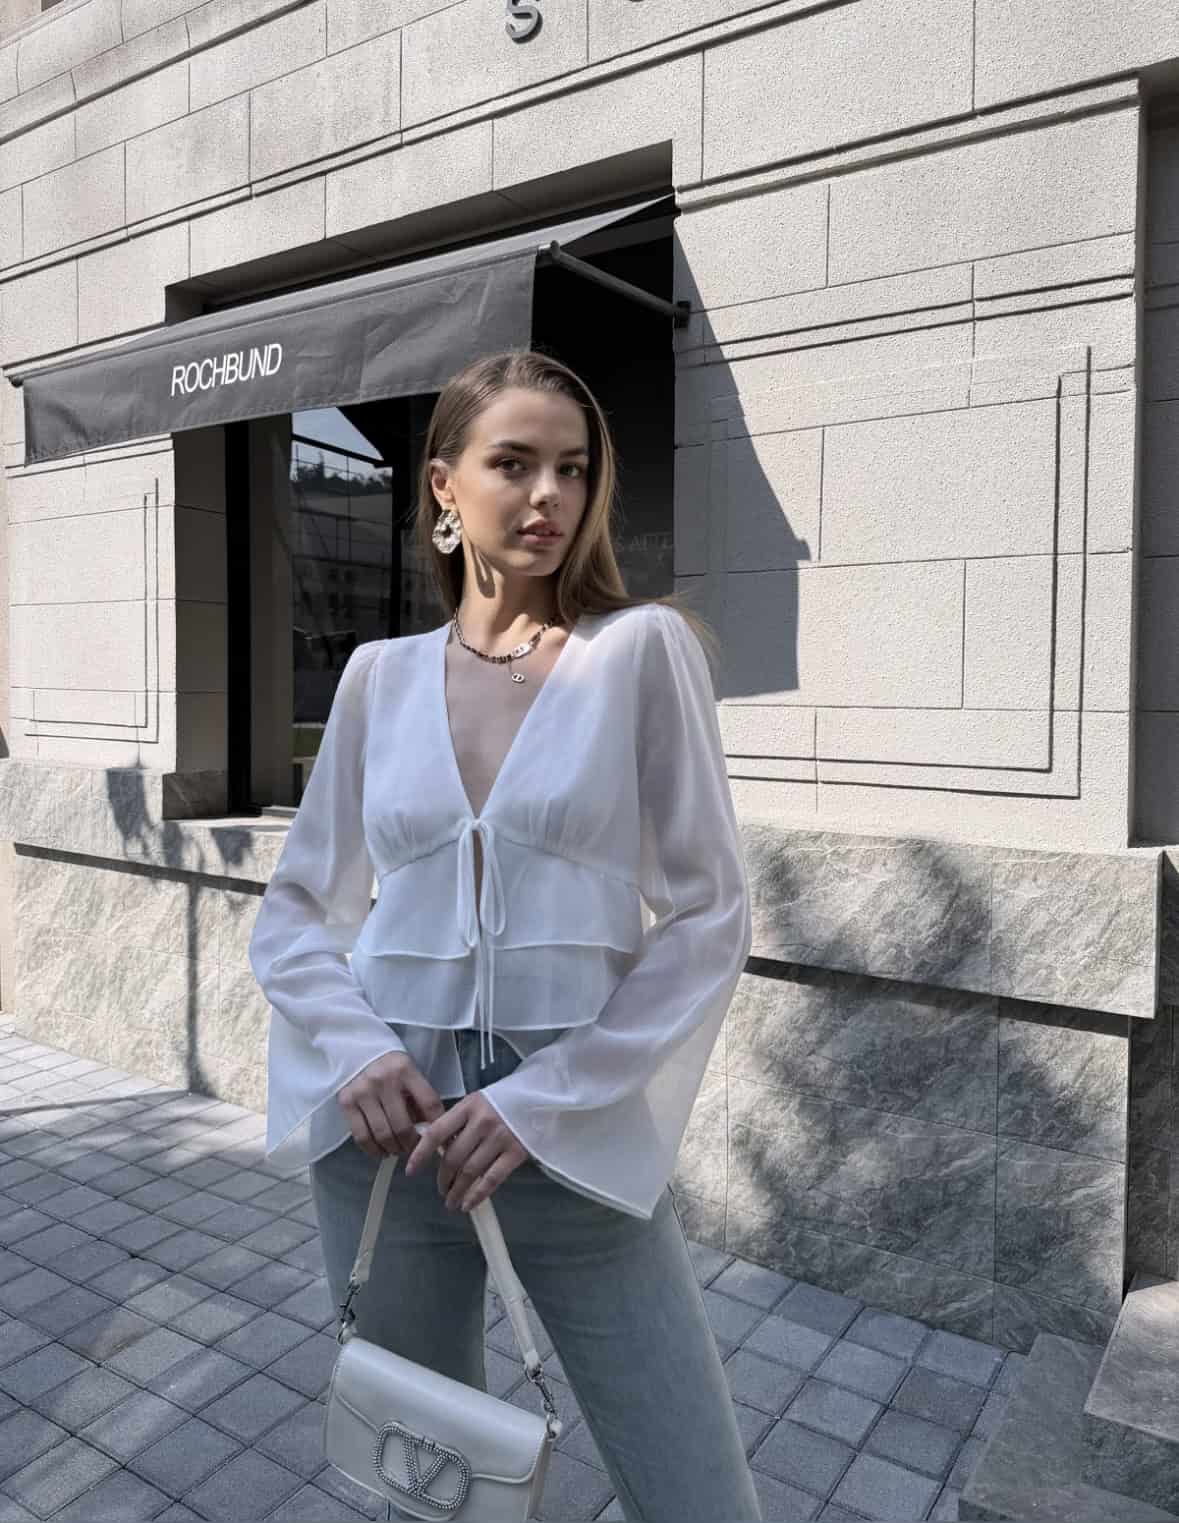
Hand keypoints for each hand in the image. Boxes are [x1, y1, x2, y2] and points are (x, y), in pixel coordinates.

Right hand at [337, 1051, 444, 1157]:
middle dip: (412, 1144)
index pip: (429, 1103)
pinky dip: (373, 1150)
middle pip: (403, 1126)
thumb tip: (429, 1130)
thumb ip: (418, 1096)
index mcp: (405, 1069)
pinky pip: (362, 1136)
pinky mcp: (346, 1103)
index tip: (440, 1139)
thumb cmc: (386, 1065)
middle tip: (414, 1147)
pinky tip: (381, 1150)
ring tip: (398, 1149)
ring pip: (383, 1135)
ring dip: (394, 1149)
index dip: (437, 1126)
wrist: (353, 1048)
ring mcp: (363, 1092)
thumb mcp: (407, 1071)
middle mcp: (383, 1080)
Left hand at [405, 1093, 529, 1211]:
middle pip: (453, 1157)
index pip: (437, 1132)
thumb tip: (438, 1151)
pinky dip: (477, 1195)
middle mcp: (482, 1122)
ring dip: (457, 1191)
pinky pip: (492, 1180)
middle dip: (443, 1179)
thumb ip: (459, 1123)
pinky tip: (468, 1204)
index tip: (410, 1171)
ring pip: (470, 1172)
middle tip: (441, 1190)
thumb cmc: (504, 1100)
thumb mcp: (478, 1103)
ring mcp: (500, 1138)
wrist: (540, 1095)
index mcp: (468, 1106)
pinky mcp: (516, 1152)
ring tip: (451, 1202)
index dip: (420, 1154)